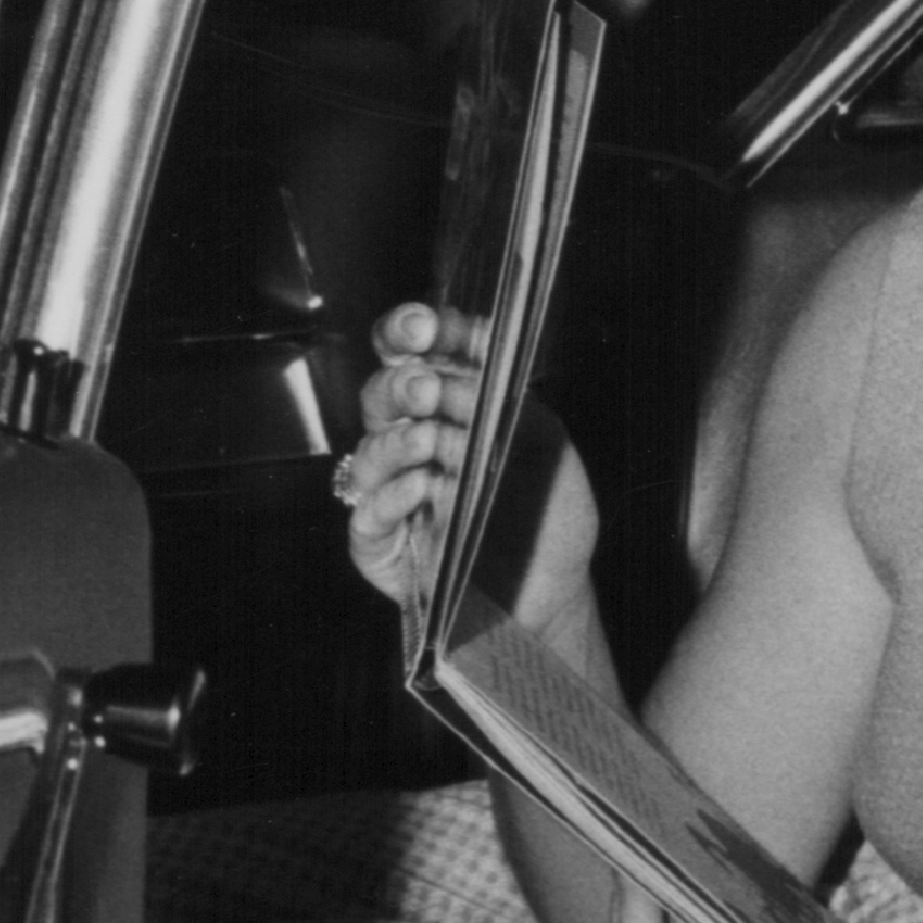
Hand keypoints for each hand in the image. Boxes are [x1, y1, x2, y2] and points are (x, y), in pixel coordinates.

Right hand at [338, 296, 598, 624]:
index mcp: (449, 409)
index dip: (410, 334)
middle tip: (427, 387)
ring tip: (431, 444)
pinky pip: (367, 515)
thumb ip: (514, 402)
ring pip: (368, 454)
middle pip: (382, 397)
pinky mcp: (382, 546)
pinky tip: (421, 490)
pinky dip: (392, 499)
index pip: (414, 355)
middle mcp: (414, 444)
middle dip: (401, 385)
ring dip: (397, 443)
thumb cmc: (550, 518)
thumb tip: (474, 369)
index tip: (427, 327)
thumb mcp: (548, 447)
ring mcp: (394, 494)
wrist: (555, 595)